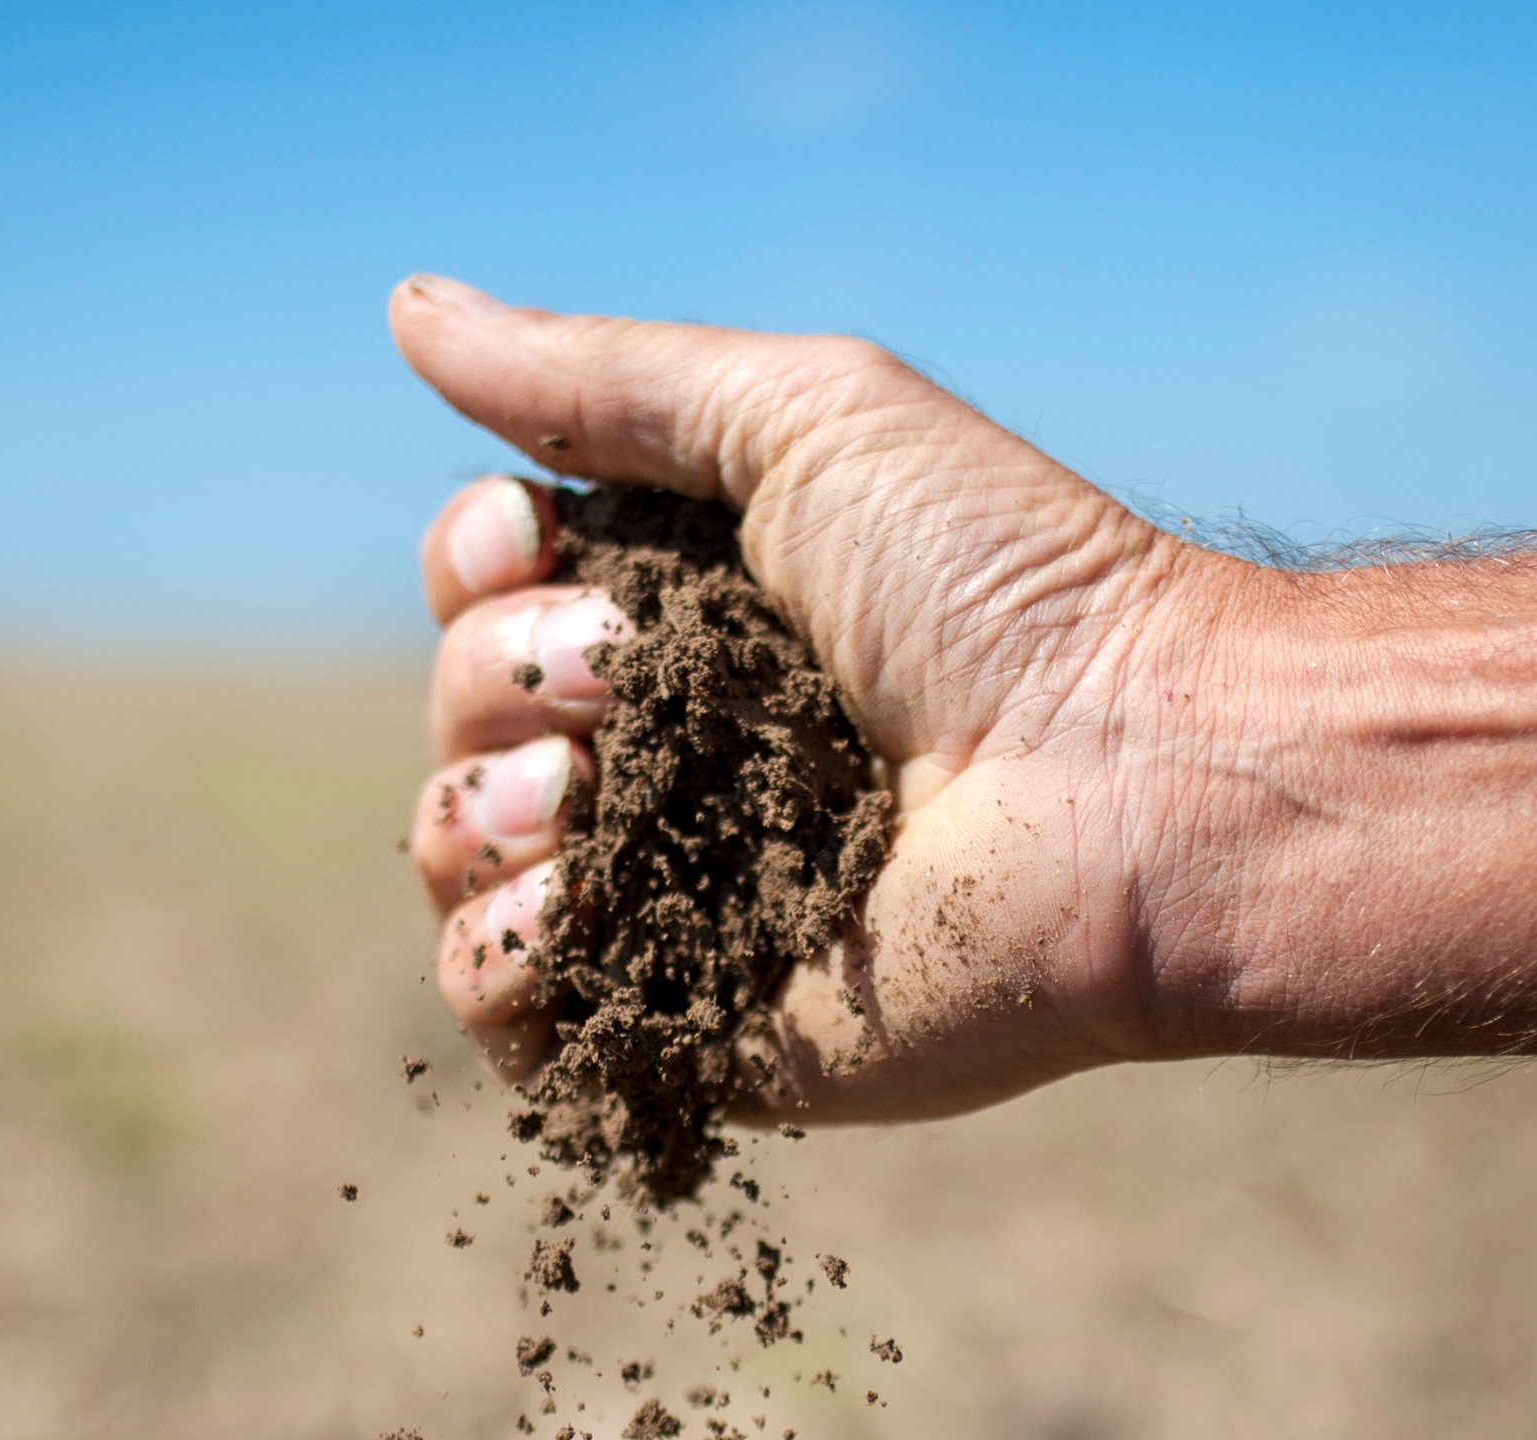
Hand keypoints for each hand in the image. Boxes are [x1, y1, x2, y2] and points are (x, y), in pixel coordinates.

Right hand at [391, 275, 1288, 1122]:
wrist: (1128, 782)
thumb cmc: (1001, 587)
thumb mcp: (803, 419)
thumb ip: (601, 378)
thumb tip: (408, 306)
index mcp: (690, 614)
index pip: (485, 590)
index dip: (475, 563)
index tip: (534, 540)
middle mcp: (668, 752)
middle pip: (456, 707)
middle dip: (500, 674)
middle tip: (629, 672)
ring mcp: (673, 898)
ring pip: (457, 857)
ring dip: (475, 809)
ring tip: (584, 800)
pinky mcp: (691, 1037)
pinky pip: (507, 1019)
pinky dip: (496, 958)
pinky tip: (568, 908)